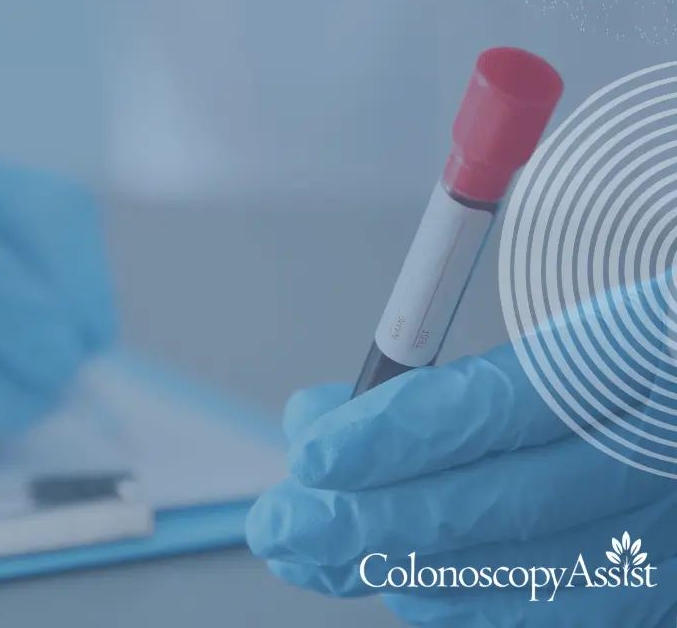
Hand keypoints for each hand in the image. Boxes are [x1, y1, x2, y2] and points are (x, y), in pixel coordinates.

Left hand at [247, 289, 676, 625]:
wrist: (665, 399)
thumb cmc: (601, 351)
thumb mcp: (525, 317)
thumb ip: (431, 374)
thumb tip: (314, 421)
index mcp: (639, 348)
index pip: (506, 403)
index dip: (399, 435)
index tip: (310, 452)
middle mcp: (661, 453)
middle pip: (504, 506)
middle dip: (369, 521)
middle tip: (277, 522)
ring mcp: (667, 538)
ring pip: (518, 578)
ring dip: (393, 569)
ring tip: (305, 551)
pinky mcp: (654, 588)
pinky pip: (543, 614)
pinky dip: (452, 601)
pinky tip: (389, 580)